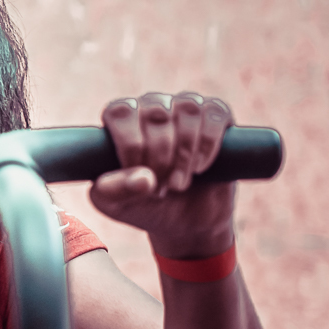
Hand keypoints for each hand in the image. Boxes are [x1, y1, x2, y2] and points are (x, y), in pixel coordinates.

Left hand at [90, 92, 235, 258]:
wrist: (185, 221)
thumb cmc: (142, 205)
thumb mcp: (115, 205)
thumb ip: (113, 190)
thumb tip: (142, 178)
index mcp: (119, 120)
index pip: (120, 112)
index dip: (132, 145)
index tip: (142, 178)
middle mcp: (149, 106)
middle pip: (155, 112)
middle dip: (160, 156)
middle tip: (160, 188)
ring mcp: (183, 107)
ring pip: (187, 109)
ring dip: (185, 152)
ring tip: (178, 184)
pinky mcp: (215, 114)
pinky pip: (214, 112)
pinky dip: (208, 142)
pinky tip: (200, 167)